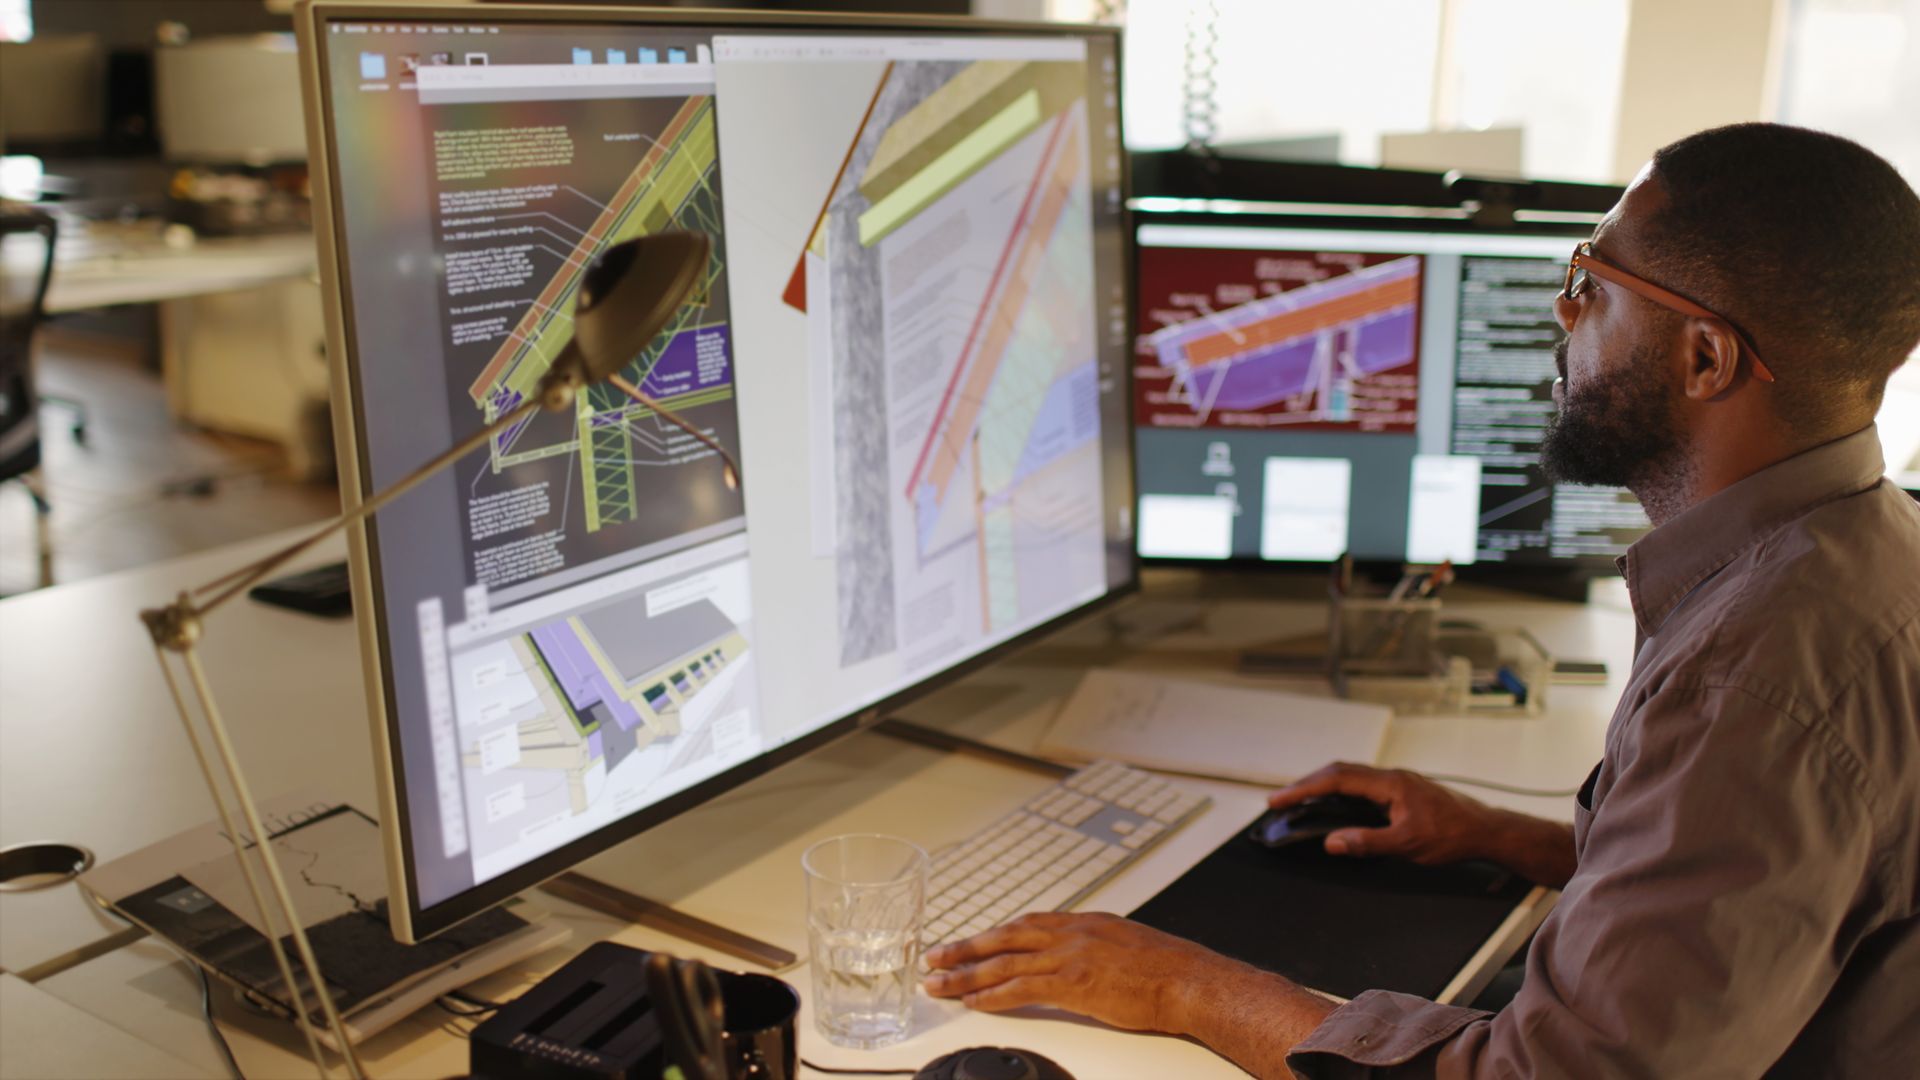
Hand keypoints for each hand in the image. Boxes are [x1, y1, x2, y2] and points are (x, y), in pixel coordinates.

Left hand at [922, 911, 1238, 1033]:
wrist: (1189, 980)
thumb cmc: (1168, 969)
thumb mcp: (1125, 945)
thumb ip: (1096, 948)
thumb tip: (1082, 961)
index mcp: (1083, 922)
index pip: (1025, 924)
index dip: (993, 934)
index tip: (970, 942)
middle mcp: (1071, 933)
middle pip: (1004, 937)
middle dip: (965, 947)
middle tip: (934, 956)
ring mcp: (1069, 955)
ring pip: (1003, 962)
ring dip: (966, 974)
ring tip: (939, 984)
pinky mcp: (1072, 982)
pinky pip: (1021, 988)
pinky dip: (993, 995)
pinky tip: (974, 1002)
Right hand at [1269, 762, 1494, 863]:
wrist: (1487, 831)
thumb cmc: (1452, 836)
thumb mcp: (1407, 844)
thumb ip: (1367, 842)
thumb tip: (1332, 842)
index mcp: (1389, 783)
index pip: (1336, 779)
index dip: (1303, 788)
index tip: (1278, 799)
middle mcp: (1391, 776)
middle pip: (1339, 772)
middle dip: (1306, 784)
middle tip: (1280, 799)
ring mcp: (1397, 781)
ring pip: (1351, 776)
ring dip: (1323, 786)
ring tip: (1300, 800)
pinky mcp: (1403, 791)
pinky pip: (1363, 784)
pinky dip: (1340, 791)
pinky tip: (1336, 804)